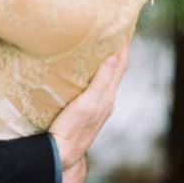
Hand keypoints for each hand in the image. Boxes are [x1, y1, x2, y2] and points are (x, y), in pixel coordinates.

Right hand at [50, 43, 128, 169]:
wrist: (60, 152)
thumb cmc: (72, 128)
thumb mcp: (87, 103)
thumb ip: (100, 83)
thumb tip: (114, 58)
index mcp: (107, 97)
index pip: (120, 67)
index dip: (123, 48)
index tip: (122, 30)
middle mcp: (105, 101)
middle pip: (116, 71)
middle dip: (117, 52)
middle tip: (113, 33)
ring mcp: (96, 106)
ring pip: (107, 78)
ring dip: (108, 61)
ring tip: (102, 46)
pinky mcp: (86, 110)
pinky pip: (97, 86)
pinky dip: (98, 72)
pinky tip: (87, 71)